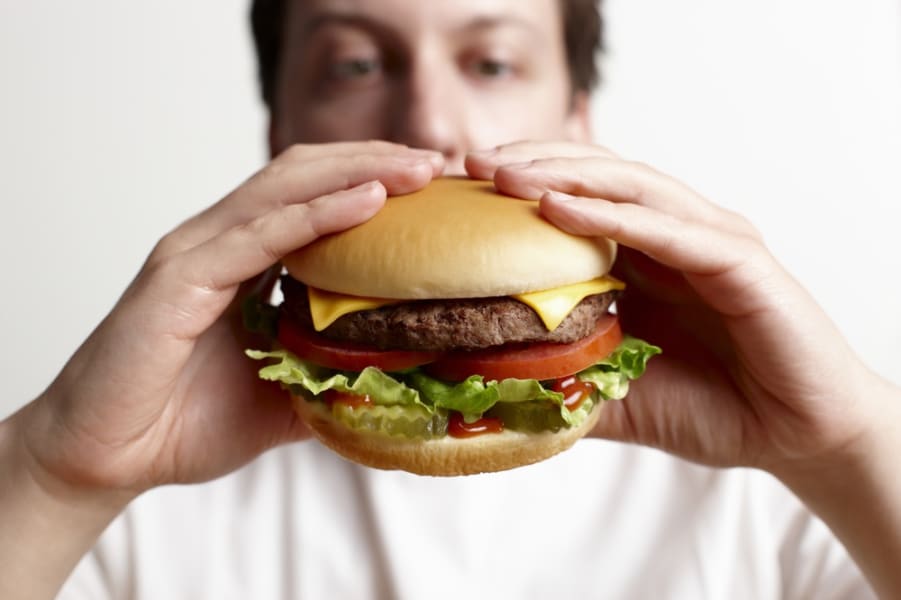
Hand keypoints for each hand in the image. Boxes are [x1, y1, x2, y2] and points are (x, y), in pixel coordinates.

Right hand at [10, 141, 442, 496]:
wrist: (108, 459)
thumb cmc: (185, 424)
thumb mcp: (283, 398)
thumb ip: (330, 377)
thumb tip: (397, 383)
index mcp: (242, 260)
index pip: (313, 197)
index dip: (372, 181)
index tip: (431, 187)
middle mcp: (219, 242)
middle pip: (304, 175)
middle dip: (374, 162)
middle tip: (434, 164)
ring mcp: (197, 253)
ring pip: (284, 189)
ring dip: (355, 173)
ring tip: (414, 171)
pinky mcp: (180, 278)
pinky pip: (258, 235)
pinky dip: (315, 214)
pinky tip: (366, 202)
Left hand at [466, 141, 888, 471]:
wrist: (794, 437)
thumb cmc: (710, 408)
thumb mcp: (614, 393)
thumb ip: (561, 381)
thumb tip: (486, 389)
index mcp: (646, 253)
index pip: (578, 197)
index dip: (520, 184)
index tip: (460, 187)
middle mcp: (677, 233)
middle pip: (598, 176)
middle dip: (533, 163)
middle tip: (471, 163)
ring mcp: (711, 240)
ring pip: (631, 187)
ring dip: (565, 176)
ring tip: (505, 175)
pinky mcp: (742, 262)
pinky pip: (670, 230)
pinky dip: (615, 216)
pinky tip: (561, 208)